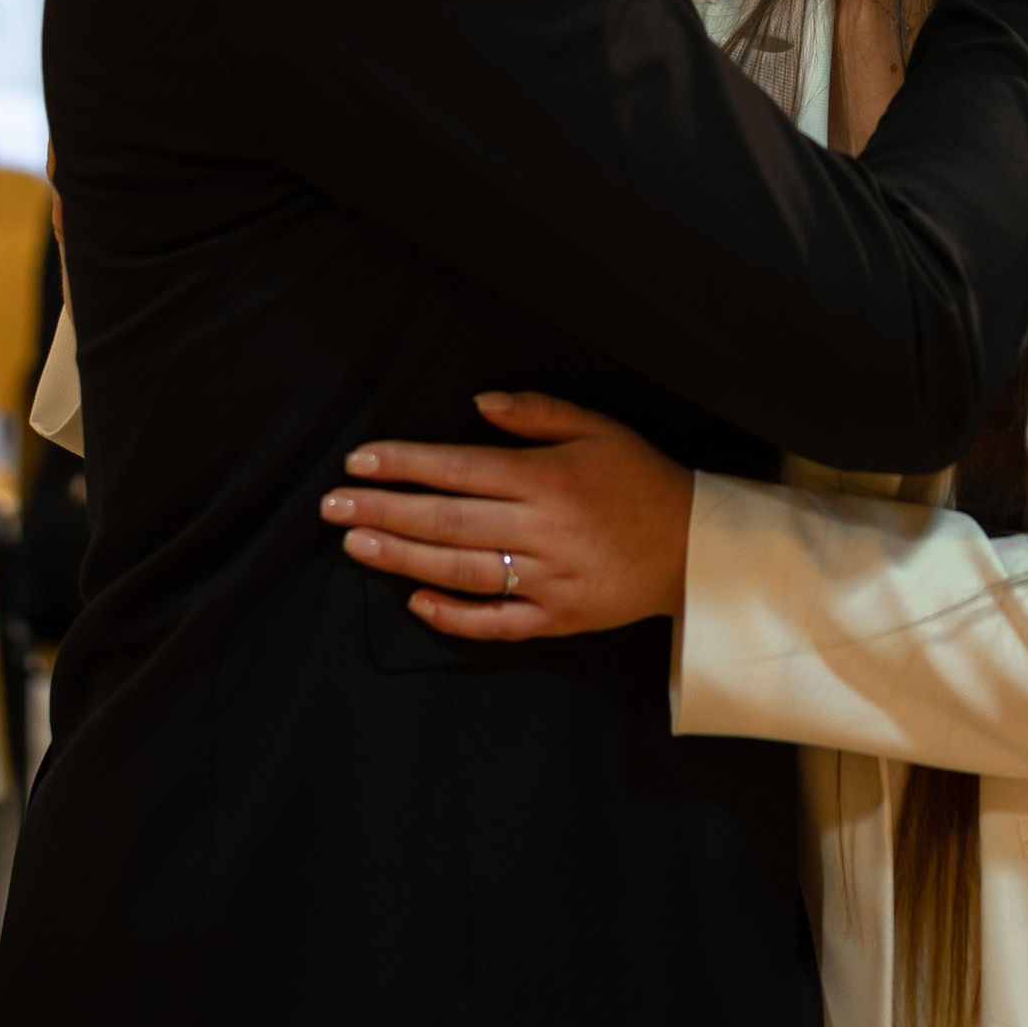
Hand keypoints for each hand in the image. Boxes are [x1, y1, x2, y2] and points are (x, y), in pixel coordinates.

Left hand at [322, 393, 694, 643]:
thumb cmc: (640, 480)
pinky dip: (453, 616)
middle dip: (383, 512)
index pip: (458, 468)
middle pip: (446, 521)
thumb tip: (476, 403)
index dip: (404, 464)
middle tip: (332, 507)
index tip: (359, 461)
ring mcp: (547, 579)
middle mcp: (541, 530)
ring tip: (355, 546)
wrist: (695, 548)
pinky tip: (415, 602)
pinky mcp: (556, 619)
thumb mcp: (597, 428)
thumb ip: (535, 413)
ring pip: (460, 571)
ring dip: (401, 559)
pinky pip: (495, 623)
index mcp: (547, 479)